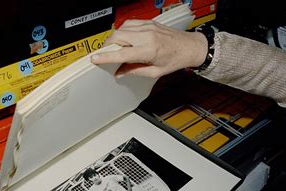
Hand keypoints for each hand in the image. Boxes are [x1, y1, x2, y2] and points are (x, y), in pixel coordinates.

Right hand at [90, 20, 207, 77]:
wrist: (190, 46)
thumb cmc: (175, 59)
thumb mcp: (155, 71)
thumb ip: (135, 71)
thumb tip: (120, 73)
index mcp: (149, 50)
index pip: (121, 53)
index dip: (106, 56)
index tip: (95, 58)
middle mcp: (147, 36)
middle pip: (117, 36)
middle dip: (108, 45)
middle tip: (106, 54)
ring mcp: (147, 27)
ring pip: (121, 28)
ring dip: (115, 38)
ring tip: (116, 47)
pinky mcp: (148, 22)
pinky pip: (129, 24)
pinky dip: (123, 31)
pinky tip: (125, 39)